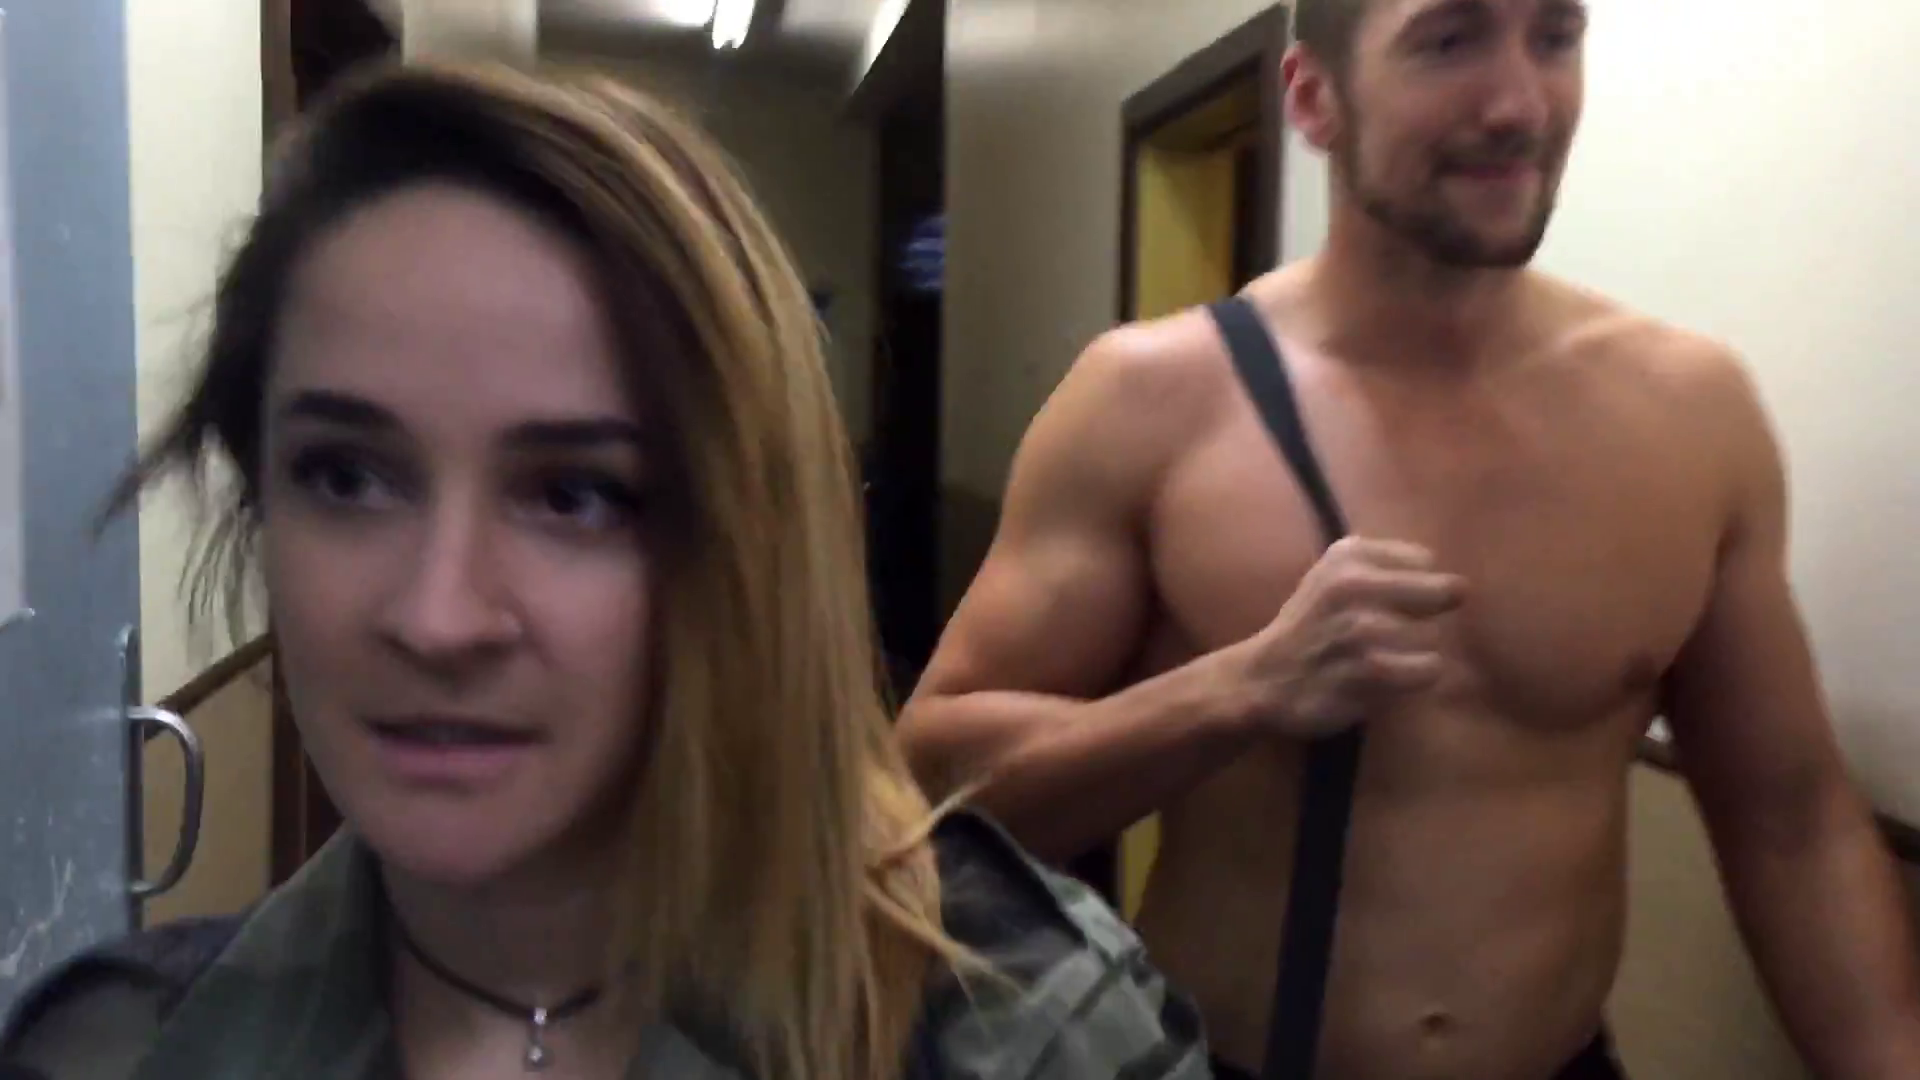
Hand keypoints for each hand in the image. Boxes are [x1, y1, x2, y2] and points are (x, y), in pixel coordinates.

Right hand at [1230, 537, 1465, 736]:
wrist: (1264, 679)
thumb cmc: (1310, 626)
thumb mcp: (1334, 576)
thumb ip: (1386, 566)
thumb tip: (1455, 583)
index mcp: (1347, 554)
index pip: (1425, 561)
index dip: (1420, 584)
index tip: (1395, 602)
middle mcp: (1353, 584)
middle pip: (1442, 592)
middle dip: (1432, 613)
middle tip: (1404, 631)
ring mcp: (1360, 628)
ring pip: (1434, 635)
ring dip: (1421, 650)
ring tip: (1390, 657)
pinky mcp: (1368, 670)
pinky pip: (1427, 669)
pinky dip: (1418, 675)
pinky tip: (1393, 677)